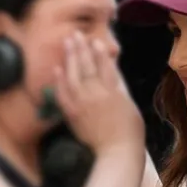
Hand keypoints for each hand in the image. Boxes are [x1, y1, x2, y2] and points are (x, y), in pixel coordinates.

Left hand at [52, 31, 143, 153]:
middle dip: (81, 48)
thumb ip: (120, 85)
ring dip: (69, 57)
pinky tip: (56, 69)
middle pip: (87, 65)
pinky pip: (63, 94)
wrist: (116, 153)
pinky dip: (59, 81)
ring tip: (67, 43)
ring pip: (73, 75)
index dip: (99, 51)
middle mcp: (96, 93)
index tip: (95, 41)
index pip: (105, 65)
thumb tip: (112, 68)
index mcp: (113, 90)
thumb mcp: (130, 104)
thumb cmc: (130, 131)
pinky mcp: (73, 113)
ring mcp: (82, 103)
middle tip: (76, 34)